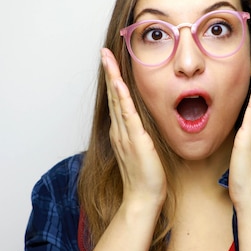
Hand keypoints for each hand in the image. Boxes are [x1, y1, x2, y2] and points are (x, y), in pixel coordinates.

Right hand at [102, 48, 166, 211]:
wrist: (143, 198)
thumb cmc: (147, 178)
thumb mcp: (145, 151)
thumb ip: (143, 136)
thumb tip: (146, 126)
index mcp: (122, 132)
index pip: (117, 100)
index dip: (114, 80)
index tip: (111, 62)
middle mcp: (120, 130)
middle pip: (113, 95)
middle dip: (109, 72)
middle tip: (104, 51)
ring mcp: (125, 134)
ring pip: (117, 100)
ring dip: (112, 78)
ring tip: (106, 58)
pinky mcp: (135, 141)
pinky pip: (128, 115)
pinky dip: (122, 98)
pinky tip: (119, 84)